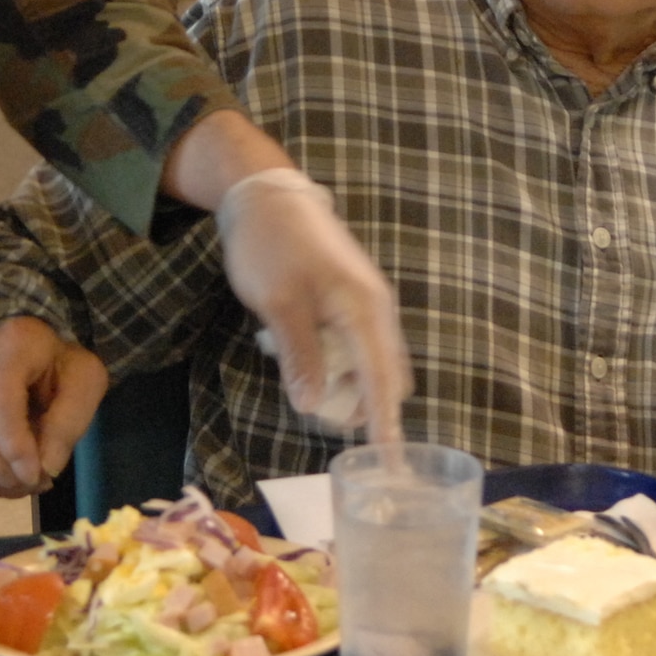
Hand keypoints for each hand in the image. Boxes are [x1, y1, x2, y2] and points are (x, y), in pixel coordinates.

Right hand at [0, 317, 108, 496]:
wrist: (23, 351)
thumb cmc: (59, 366)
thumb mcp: (85, 383)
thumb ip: (69, 422)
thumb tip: (44, 469)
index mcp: (12, 345)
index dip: (14, 444)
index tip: (37, 473)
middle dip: (5, 473)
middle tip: (37, 479)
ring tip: (23, 477)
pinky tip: (2, 469)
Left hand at [214, 169, 409, 439]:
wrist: (265, 193)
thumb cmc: (271, 245)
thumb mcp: (279, 303)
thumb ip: (301, 356)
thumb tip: (314, 407)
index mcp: (366, 310)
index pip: (383, 379)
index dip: (385, 422)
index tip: (390, 462)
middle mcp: (376, 309)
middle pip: (383, 374)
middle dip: (363, 405)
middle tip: (327, 421)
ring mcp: (365, 301)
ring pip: (367, 360)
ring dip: (344, 380)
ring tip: (301, 378)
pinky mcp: (348, 297)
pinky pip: (352, 343)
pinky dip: (334, 359)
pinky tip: (298, 353)